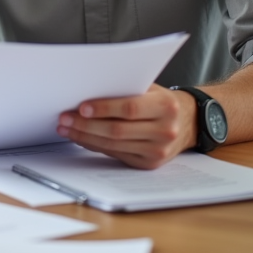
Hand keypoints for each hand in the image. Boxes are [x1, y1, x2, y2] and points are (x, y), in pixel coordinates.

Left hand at [57, 84, 196, 168]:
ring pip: (114, 145)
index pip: (129, 108)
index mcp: (165, 106)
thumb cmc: (161, 100)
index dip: (103, 108)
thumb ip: (125, 89)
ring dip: (85, 137)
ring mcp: (158, 151)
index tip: (81, 107)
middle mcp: (165, 131)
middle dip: (86, 125)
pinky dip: (95, 146)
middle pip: (117, 130)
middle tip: (64, 118)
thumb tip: (87, 90)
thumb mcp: (150, 88)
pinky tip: (81, 138)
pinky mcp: (149, 164)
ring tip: (66, 128)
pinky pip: (116, 155)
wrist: (188, 122)